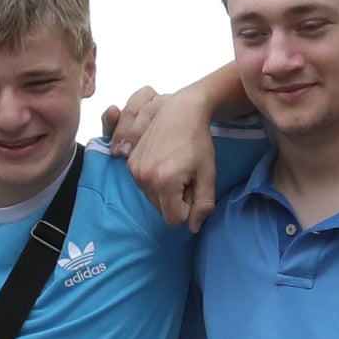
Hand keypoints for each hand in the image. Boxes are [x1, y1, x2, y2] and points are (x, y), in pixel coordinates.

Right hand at [122, 88, 219, 226]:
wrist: (180, 110)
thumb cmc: (198, 141)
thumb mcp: (208, 173)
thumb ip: (203, 204)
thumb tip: (193, 228)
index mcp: (165, 181)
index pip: (175, 219)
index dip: (188, 207)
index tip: (193, 185)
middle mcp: (145, 178)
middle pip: (163, 210)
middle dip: (176, 199)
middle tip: (186, 173)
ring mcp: (134, 170)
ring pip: (154, 199)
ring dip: (166, 190)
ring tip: (175, 166)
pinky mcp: (130, 163)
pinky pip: (145, 186)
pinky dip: (156, 180)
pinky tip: (165, 161)